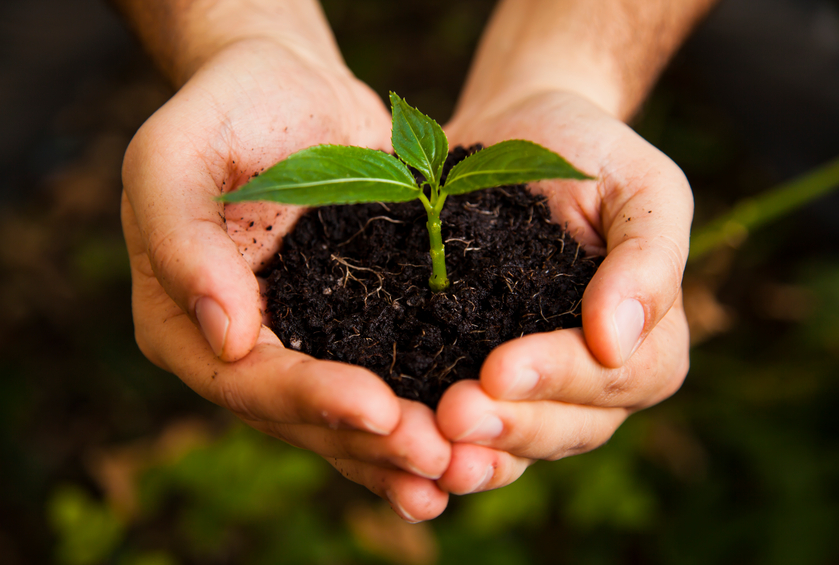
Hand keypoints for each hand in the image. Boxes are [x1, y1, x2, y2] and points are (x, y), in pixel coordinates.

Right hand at [121, 39, 449, 520]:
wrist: (292, 85)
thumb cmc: (227, 106)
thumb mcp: (178, 153)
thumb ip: (181, 239)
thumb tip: (225, 335)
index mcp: (185, 319)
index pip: (246, 380)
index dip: (310, 401)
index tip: (379, 409)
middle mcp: (242, 348)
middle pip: (303, 417)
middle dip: (372, 442)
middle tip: (440, 458)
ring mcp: (303, 341)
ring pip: (348, 417)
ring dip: (403, 450)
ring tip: (465, 471)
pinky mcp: (355, 326)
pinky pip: (387, 379)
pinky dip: (423, 414)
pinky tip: (469, 448)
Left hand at [435, 90, 691, 492]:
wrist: (515, 133)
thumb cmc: (587, 152)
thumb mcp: (640, 184)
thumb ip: (648, 257)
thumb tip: (617, 342)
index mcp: (645, 338)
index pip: (619, 378)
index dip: (562, 378)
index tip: (503, 368)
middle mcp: (592, 376)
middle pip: (569, 427)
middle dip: (512, 425)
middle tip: (454, 415)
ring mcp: (534, 384)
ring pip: (519, 442)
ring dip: (477, 451)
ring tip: (430, 447)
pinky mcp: (473, 372)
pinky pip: (471, 425)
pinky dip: (443, 442)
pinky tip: (404, 446)